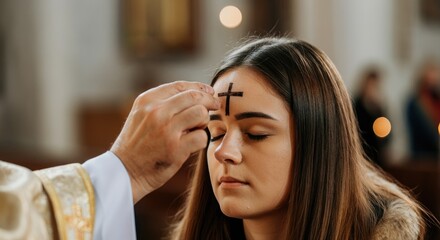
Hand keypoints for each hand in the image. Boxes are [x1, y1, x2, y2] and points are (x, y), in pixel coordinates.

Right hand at [110, 81, 219, 202]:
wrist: (124, 171)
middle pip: (195, 97)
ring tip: (195, 130)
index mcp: (147, 100)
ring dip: (203, 122)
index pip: (180, 86)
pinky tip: (191, 145)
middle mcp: (156, 111)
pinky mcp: (176, 148)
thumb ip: (162, 103)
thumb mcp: (141, 115)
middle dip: (209, 101)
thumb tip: (195, 94)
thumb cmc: (137, 144)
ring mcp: (166, 130)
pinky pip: (202, 136)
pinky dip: (201, 141)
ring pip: (201, 114)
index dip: (199, 87)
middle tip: (215, 106)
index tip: (209, 92)